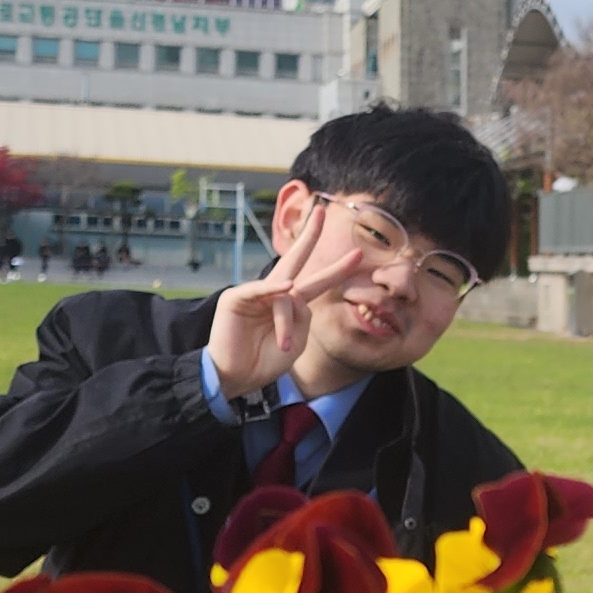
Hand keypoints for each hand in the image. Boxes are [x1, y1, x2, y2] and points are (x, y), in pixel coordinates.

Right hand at [208, 202, 376, 398]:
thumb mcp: (295, 342)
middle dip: (310, 237)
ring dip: (284, 321)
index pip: (315, 281)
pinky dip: (273, 289)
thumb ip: (302, 317)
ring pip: (283, 293)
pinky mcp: (235, 298)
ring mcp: (254, 293)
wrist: (236, 379)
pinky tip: (285, 287)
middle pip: (295, 260)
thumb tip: (295, 291)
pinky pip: (259, 289)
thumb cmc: (265, 362)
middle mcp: (273, 293)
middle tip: (323, 213)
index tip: (357, 254)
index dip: (336, 269)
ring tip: (281, 344)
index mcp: (289, 304)